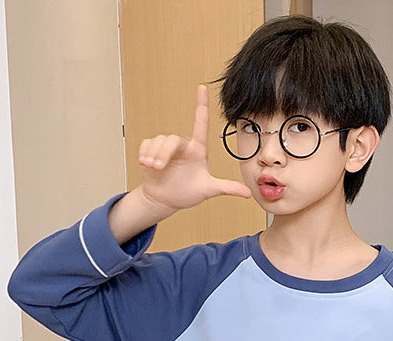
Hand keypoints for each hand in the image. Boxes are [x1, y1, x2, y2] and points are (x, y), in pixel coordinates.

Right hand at [137, 84, 251, 214]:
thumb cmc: (186, 193)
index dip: (201, 105)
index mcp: (197, 150)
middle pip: (172, 139)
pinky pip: (146, 144)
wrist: (164, 200)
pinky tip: (145, 163)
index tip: (202, 87)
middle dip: (163, 153)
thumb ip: (227, 188)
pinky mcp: (151, 150)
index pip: (200, 124)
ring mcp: (166, 148)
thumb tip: (248, 193)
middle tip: (158, 167)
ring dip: (154, 155)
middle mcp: (182, 146)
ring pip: (159, 141)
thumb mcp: (209, 190)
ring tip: (154, 167)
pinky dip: (144, 153)